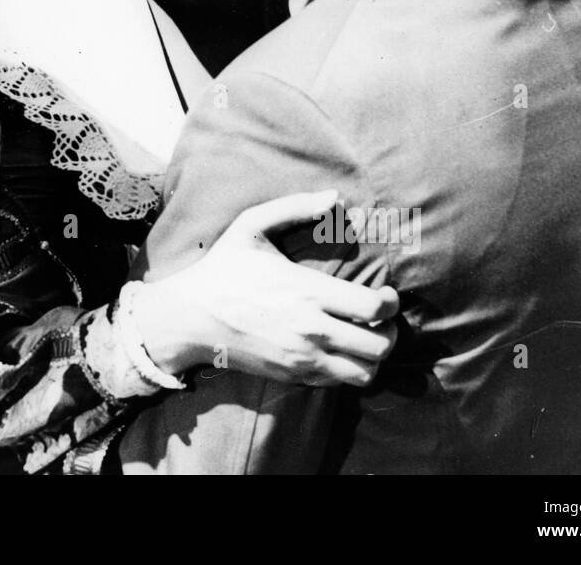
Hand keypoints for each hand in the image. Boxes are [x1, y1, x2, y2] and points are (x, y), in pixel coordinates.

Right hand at [132, 191, 399, 386]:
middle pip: (380, 346)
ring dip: (373, 357)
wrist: (190, 318)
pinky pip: (339, 384)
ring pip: (365, 373)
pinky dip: (349, 370)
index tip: (384, 294)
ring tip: (364, 338)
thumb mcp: (251, 226)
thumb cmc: (223, 269)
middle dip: (390, 332)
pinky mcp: (293, 376)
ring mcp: (303, 358)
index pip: (375, 308)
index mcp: (309, 291)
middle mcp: (312, 330)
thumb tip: (335, 196)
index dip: (391, 302)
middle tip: (380, 319)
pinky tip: (338, 350)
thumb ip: (294, 207)